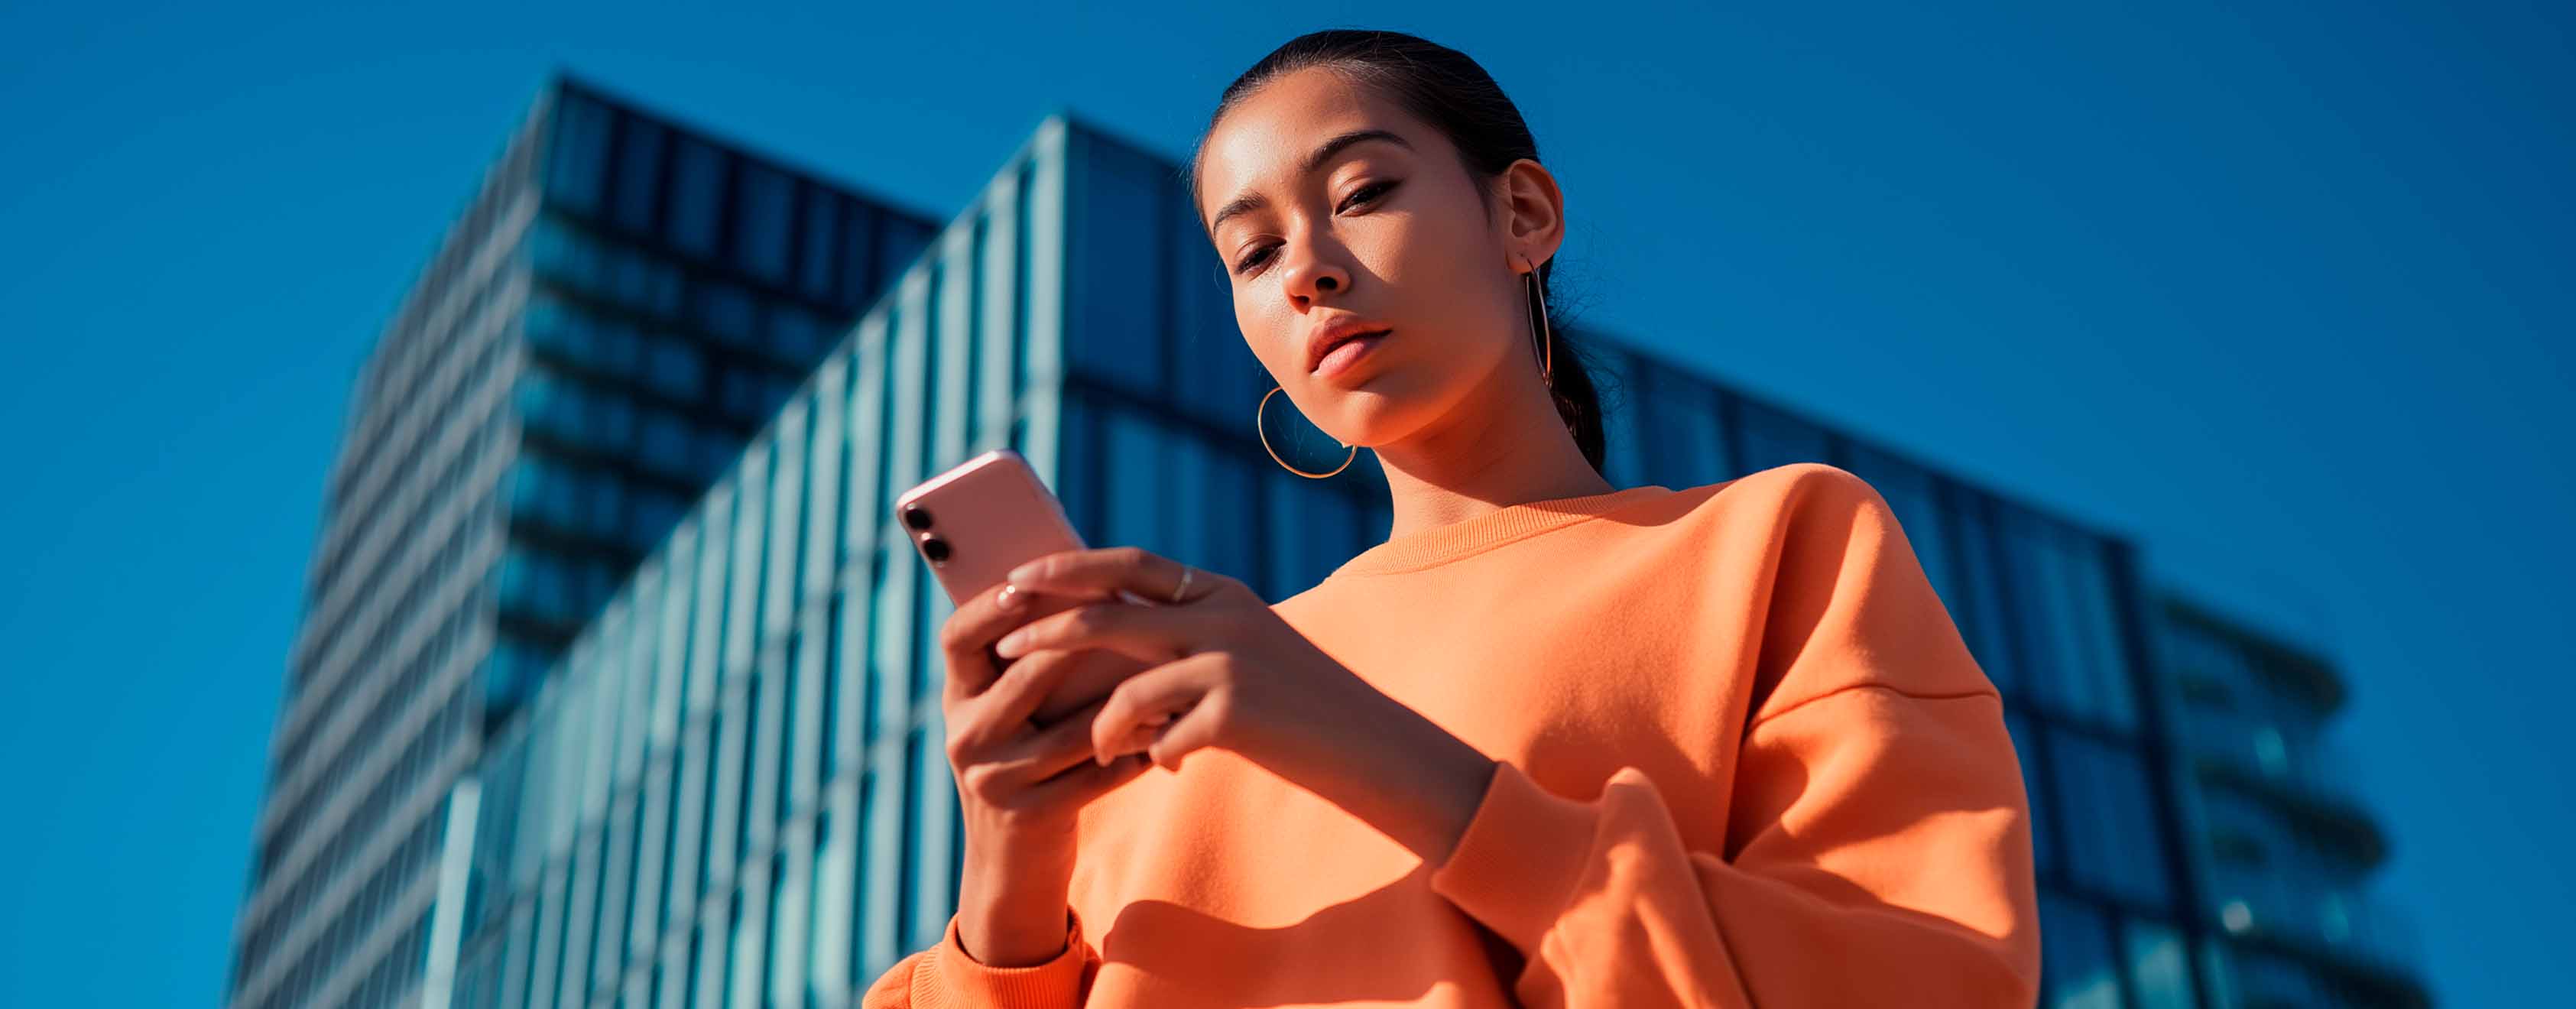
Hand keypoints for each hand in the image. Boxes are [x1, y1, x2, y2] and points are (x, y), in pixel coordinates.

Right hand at [934, 575, 1154, 964]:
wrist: (1012, 860)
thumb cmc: (1025, 760)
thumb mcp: (1008, 714)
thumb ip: (1028, 661)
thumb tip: (1086, 580)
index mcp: (958, 698)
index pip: (956, 637)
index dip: (988, 606)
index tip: (1027, 578)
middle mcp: (966, 737)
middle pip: (1025, 677)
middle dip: (1080, 643)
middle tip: (1128, 610)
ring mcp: (995, 780)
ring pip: (1072, 728)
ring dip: (1126, 700)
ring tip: (1171, 671)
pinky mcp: (1031, 817)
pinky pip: (1096, 773)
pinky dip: (1136, 750)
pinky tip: (1170, 732)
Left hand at [993, 546, 1499, 860]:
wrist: (1376, 748)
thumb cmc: (1304, 709)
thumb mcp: (1249, 655)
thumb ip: (1189, 642)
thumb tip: (1116, 650)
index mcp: (1223, 592)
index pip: (1131, 564)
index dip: (1071, 568)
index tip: (1019, 577)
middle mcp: (1224, 614)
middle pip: (1112, 610)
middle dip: (1050, 624)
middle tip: (1004, 639)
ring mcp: (1232, 661)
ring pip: (1128, 684)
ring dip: (1101, 722)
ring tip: (1093, 746)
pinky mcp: (1238, 712)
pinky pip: (1160, 737)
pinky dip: (1155, 757)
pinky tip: (1172, 769)